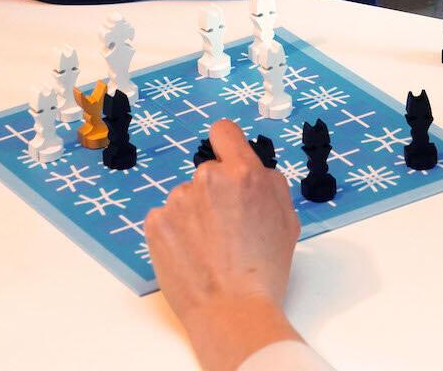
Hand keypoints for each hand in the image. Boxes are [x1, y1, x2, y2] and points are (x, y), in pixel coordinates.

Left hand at [145, 119, 302, 369]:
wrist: (232, 312)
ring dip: (195, 215)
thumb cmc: (264, 272)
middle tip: (227, 229)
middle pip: (208, 173)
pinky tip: (191, 255)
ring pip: (187, 197)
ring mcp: (178, 199)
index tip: (226, 158)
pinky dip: (176, 232)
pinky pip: (167, 218)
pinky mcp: (156, 222)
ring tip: (210, 249)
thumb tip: (253, 170)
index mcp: (244, 173)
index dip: (226, 144)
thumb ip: (268, 184)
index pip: (224, 132)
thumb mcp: (286, 219)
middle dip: (215, 194)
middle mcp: (208, 177)